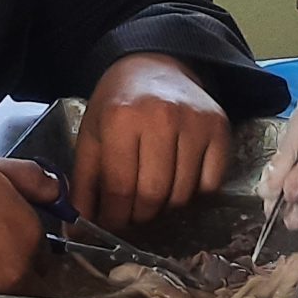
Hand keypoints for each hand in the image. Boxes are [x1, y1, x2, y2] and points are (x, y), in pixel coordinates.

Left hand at [73, 54, 231, 227]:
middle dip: (139, 215)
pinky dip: (195, 193)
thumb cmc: (118, 104)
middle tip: (132, 213)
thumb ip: (84, 185)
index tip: (112, 224)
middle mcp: (161, 118)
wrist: (154, 65)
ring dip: (166, 206)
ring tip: (153, 193)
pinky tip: (179, 178)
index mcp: (121, 119)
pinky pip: (210, 184)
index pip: (120, 189)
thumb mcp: (91, 137)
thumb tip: (78, 232)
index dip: (114, 217)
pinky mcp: (219, 127)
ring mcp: (195, 122)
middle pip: (153, 196)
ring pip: (182, 195)